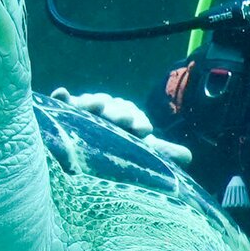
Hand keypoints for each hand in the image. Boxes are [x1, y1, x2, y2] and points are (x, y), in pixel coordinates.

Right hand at [49, 87, 191, 165]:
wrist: (88, 146)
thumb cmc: (117, 148)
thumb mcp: (140, 151)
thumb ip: (161, 152)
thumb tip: (189, 156)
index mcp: (126, 117)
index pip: (134, 116)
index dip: (138, 122)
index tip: (143, 130)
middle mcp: (106, 110)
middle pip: (112, 107)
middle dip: (118, 112)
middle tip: (124, 120)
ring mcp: (85, 108)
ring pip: (90, 103)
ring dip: (94, 102)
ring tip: (96, 106)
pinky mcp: (65, 110)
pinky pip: (63, 102)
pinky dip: (62, 97)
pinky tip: (61, 94)